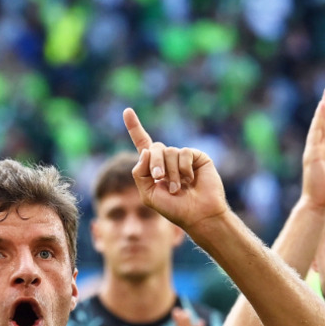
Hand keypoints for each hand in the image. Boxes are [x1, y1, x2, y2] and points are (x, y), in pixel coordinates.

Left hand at [124, 108, 227, 229]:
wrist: (198, 214)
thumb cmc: (173, 208)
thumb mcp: (148, 194)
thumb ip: (139, 173)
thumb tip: (145, 151)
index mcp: (153, 167)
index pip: (143, 143)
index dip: (134, 127)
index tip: (127, 111)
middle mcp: (167, 159)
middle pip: (154, 148)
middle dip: (154, 164)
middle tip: (159, 178)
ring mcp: (182, 157)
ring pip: (169, 152)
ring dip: (172, 173)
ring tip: (179, 188)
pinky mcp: (197, 156)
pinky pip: (184, 153)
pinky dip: (184, 169)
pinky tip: (191, 180)